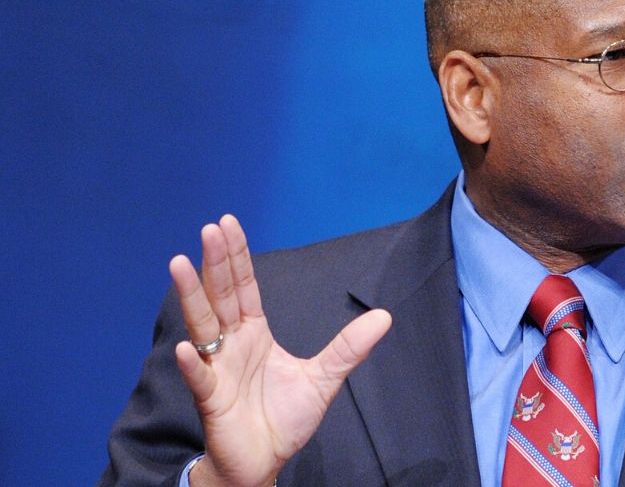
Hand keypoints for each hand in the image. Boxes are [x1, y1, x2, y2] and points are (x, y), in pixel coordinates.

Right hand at [170, 215, 392, 486]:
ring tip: (179, 264)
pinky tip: (186, 346)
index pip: (243, 287)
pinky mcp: (211, 400)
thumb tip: (385, 316)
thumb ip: (349, 347)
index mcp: (253, 333)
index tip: (228, 224)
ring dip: (192, 296)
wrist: (264, 462)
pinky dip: (192, 363)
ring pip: (202, 326)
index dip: (237, 256)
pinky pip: (200, 378)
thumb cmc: (284, 419)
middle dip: (216, 263)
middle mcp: (230, 345)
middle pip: (221, 295)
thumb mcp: (324, 377)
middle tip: (210, 228)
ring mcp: (217, 369)